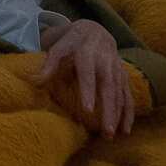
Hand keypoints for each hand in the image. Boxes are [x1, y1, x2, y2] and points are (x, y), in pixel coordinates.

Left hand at [36, 20, 133, 138]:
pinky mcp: (123, 76)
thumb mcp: (59, 47)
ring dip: (119, 114)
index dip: (89, 91)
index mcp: (87, 53)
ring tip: (113, 135)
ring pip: (120, 93)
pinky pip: (128, 95)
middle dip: (108, 109)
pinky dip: (129, 112)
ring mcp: (116, 69)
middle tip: (106, 130)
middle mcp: (105, 61)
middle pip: (108, 87)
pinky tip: (125, 129)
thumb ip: (50, 62)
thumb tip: (37, 80)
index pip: (88, 74)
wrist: (95, 31)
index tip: (88, 110)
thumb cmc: (72, 42)